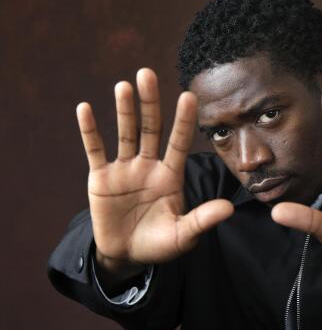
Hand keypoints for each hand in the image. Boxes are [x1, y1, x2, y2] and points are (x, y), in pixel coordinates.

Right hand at [77, 69, 232, 278]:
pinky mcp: (101, 178)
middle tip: (148, 73)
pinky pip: (95, 150)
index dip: (184, 121)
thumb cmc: (160, 244)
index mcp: (171, 176)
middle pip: (151, 128)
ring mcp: (124, 169)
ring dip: (123, 110)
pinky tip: (85, 108)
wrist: (127, 256)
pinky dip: (90, 131)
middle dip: (150, 103)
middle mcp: (149, 166)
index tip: (189, 96)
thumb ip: (203, 219)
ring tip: (124, 86)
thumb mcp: (184, 235)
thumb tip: (229, 209)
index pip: (179, 142)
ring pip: (125, 134)